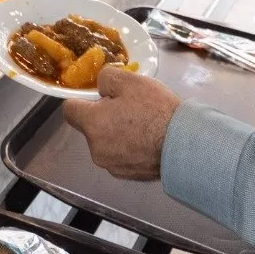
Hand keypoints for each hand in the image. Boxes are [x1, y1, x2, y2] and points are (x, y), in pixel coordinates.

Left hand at [63, 67, 181, 180]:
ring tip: (143, 127)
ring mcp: (111, 165)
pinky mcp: (126, 175)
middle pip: (90, 127)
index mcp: (93, 123)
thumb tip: (100, 87)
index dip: (81, 100)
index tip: (98, 98)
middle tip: (130, 109)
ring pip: (106, 143)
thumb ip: (107, 78)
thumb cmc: (156, 110)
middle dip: (104, 117)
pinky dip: (129, 149)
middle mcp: (96, 148)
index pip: (69, 109)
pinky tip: (147, 142)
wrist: (185, 144)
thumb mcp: (131, 81)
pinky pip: (120, 157)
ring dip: (116, 134)